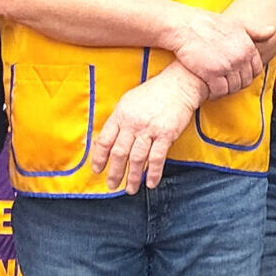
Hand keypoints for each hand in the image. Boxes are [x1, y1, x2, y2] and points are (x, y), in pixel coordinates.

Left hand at [90, 66, 203, 193]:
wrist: (178, 85)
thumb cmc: (153, 93)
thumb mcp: (128, 101)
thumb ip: (118, 120)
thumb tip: (106, 140)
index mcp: (120, 115)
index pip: (104, 140)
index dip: (99, 158)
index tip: (97, 170)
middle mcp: (132, 123)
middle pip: (118, 153)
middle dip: (114, 173)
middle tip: (112, 185)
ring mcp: (149, 129)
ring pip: (136, 159)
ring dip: (132, 177)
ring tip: (130, 189)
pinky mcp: (165, 134)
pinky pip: (156, 158)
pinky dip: (153, 173)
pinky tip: (150, 183)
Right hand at [171, 12, 274, 97]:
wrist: (184, 26)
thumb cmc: (207, 23)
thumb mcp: (235, 23)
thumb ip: (255, 30)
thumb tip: (272, 31)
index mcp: (248, 46)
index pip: (256, 69)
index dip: (246, 73)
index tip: (236, 73)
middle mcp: (240, 57)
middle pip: (245, 81)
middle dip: (236, 83)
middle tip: (224, 80)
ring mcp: (226, 66)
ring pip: (233, 88)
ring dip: (225, 89)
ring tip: (216, 84)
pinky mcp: (211, 74)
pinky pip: (219, 91)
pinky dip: (214, 92)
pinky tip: (208, 87)